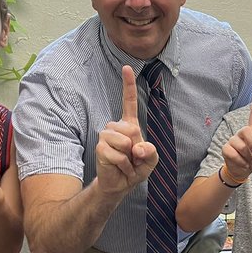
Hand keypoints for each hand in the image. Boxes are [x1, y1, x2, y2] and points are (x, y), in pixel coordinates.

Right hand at [95, 65, 158, 194]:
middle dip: (136, 147)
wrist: (119, 185)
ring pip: (124, 141)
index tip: (127, 67)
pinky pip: (118, 154)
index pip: (128, 102)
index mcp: (129, 125)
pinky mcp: (100, 148)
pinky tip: (120, 168)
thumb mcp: (151, 161)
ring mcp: (106, 136)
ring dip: (130, 158)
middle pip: (132, 129)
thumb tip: (138, 148)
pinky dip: (124, 165)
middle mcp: (115, 127)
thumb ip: (151, 153)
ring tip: (126, 163)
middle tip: (132, 158)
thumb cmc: (135, 169)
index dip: (128, 85)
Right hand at [222, 93, 251, 182]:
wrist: (242, 170)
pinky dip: (241, 162)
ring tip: (249, 161)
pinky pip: (234, 154)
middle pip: (246, 130)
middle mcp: (242, 133)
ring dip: (248, 158)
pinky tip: (243, 164)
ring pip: (242, 147)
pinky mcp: (226, 148)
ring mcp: (233, 140)